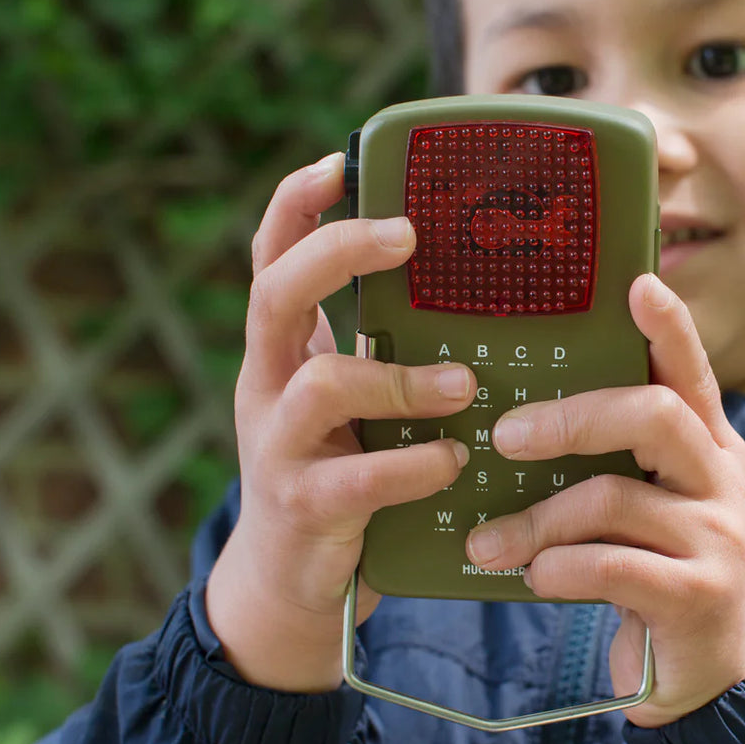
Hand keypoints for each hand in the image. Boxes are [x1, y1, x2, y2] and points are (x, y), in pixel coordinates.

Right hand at [206, 153, 474, 691]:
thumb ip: (390, 352)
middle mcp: (267, 386)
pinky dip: (413, 464)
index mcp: (284, 351)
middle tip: (408, 236)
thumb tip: (477, 297)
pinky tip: (453, 462)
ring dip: (400, 377)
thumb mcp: (355, 404)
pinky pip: (357, 477)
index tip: (345, 159)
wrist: (289, 584)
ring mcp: (277, 447)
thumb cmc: (342, 476)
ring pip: (322, 384)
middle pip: (276, 293)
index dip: (298, 204)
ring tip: (463, 386)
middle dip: (338, 254)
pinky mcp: (304, 507)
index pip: (273, 257)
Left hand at [463, 274, 744, 726]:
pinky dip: (557, 570)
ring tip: (487, 543)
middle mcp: (719, 479)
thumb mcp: (648, 501)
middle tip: (506, 436)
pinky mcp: (696, 594)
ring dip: (536, 521)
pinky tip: (533, 578)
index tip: (635, 283)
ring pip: (614, 498)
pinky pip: (610, 566)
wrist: (709, 669)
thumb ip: (613, 457)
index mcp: (706, 444)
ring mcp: (716, 536)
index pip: (690, 371)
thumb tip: (516, 415)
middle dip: (572, 418)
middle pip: (654, 415)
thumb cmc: (657, 568)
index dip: (668, 327)